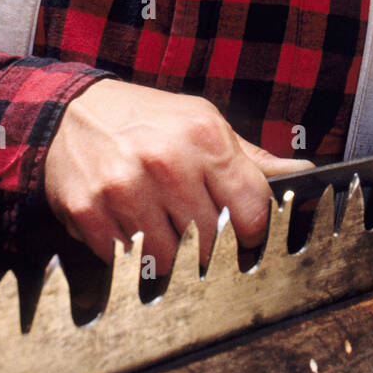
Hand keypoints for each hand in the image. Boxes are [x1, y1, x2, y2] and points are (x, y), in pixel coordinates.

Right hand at [44, 78, 312, 269]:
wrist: (70, 112)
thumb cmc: (146, 118)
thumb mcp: (203, 123)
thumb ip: (251, 158)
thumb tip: (302, 173)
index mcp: (204, 138)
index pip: (252, 210)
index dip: (254, 233)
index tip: (246, 239)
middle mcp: (166, 162)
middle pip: (210, 241)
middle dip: (206, 244)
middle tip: (192, 231)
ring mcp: (125, 189)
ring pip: (168, 258)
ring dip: (166, 252)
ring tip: (157, 224)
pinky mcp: (89, 213)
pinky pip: (125, 260)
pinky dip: (130, 253)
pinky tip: (126, 223)